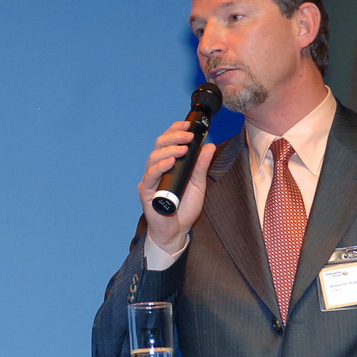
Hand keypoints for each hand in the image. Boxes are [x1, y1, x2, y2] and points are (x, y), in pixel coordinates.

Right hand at [138, 122, 217, 252]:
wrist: (177, 231)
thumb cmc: (185, 208)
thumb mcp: (198, 184)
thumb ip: (202, 165)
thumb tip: (209, 145)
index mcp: (169, 165)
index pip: (168, 141)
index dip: (175, 130)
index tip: (187, 124)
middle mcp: (158, 169)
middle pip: (160, 145)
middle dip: (173, 136)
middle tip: (188, 135)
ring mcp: (151, 180)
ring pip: (154, 157)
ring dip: (169, 150)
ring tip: (183, 148)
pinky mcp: (146, 191)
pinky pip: (151, 175)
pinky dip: (160, 166)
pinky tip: (170, 162)